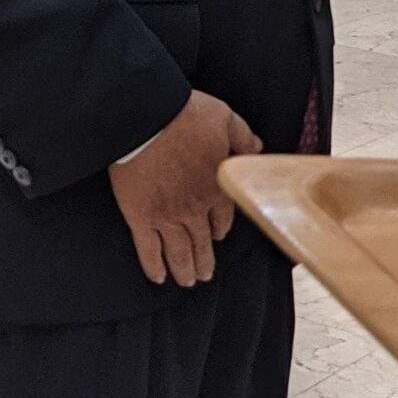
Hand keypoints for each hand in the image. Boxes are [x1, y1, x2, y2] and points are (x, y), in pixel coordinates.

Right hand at [108, 90, 262, 287]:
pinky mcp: (140, 217)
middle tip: (204, 275)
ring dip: (184, 269)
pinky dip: (153, 266)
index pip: (223, 219)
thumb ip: (242, 137)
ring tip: (187, 281)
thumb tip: (257, 148)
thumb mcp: (224, 118)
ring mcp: (166, 216)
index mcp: (216, 188)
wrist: (145, 119)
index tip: (218, 236)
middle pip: (202, 242)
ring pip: (178, 252)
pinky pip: (147, 249)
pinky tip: (157, 277)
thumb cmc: (185, 115)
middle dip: (204, 261)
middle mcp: (194, 209)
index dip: (220, 229)